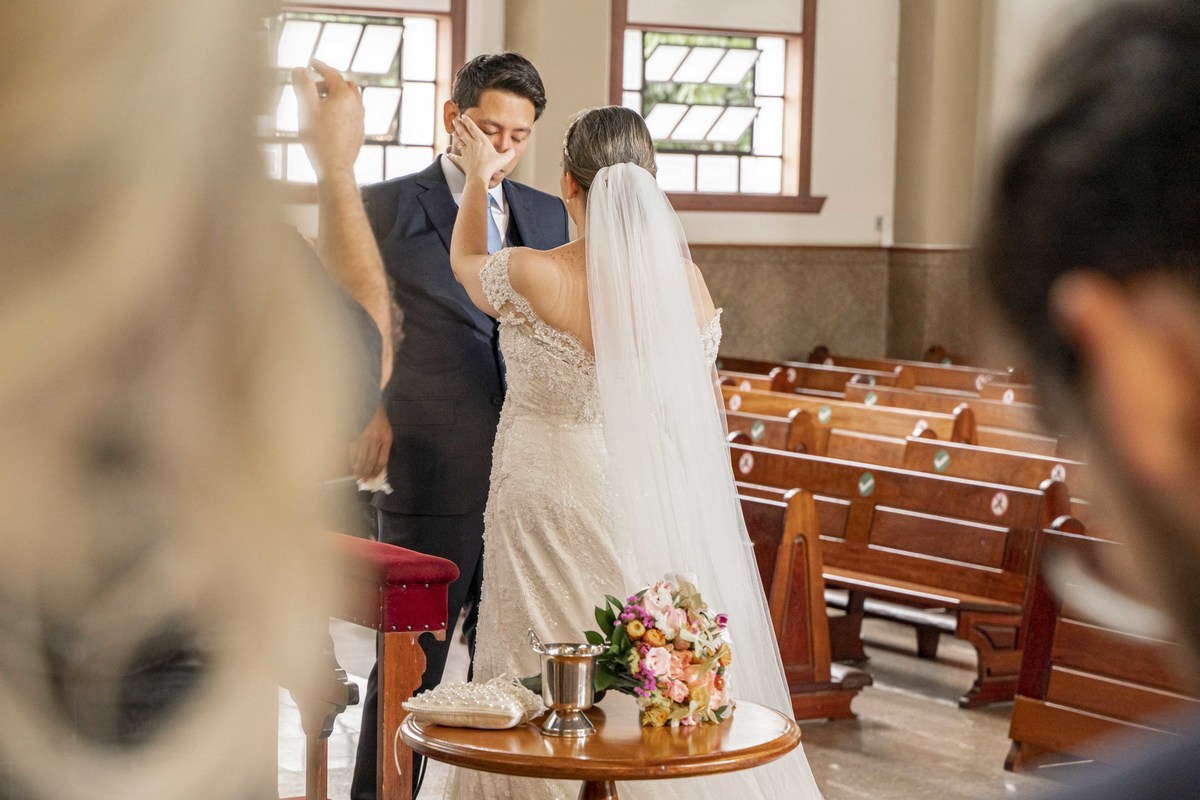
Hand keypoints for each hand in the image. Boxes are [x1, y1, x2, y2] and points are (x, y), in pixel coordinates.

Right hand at [293, 59, 363, 179]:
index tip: (311, 63)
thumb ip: (303, 86)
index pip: (332, 73)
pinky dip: (341, 109)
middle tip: (314, 87)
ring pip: (350, 100)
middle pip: (344, 85)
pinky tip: (329, 119)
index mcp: (344, 95)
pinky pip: (351, 114)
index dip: (320, 67)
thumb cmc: (320, 139)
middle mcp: (357, 105)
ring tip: (320, 104)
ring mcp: (360, 119)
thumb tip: (300, 69)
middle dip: (329, 82)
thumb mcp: (306, 108)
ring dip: (336, 96)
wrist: (335, 167)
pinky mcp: (359, 131)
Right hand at [348, 403, 391, 481]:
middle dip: (367, 473)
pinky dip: (351, 461)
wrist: (366, 402)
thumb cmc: (377, 417)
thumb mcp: (386, 430)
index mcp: (386, 438)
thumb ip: (383, 445)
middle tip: (364, 480)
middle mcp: (375, 439)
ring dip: (358, 469)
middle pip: (370, 462)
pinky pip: (351, 452)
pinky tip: (352, 466)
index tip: (374, 477)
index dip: (378, 471)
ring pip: (360, 459)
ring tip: (358, 476)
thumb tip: (378, 463)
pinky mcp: (353, 435)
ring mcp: (363, 438)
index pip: (382, 460)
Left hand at [446, 115, 514, 184]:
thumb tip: (512, 150)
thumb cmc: (491, 166)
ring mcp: (466, 153)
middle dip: (458, 125)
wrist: (480, 176)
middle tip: (454, 120)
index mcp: (481, 141)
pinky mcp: (462, 161)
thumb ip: (509, 153)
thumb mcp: (504, 159)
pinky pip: (455, 158)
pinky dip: (451, 156)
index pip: (473, 128)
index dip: (468, 121)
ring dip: (455, 137)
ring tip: (453, 133)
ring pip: (458, 142)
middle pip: (463, 133)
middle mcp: (472, 145)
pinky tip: (448, 154)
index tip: (463, 116)